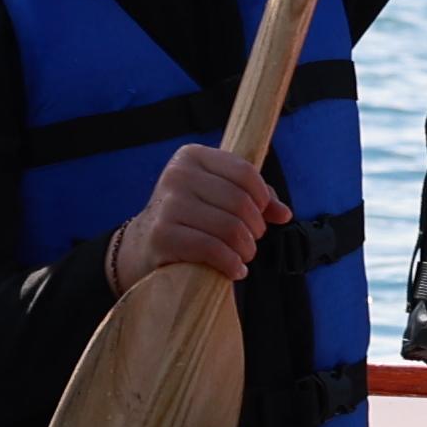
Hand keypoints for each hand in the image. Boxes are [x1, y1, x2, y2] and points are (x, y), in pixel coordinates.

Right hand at [108, 141, 282, 294]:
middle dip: (254, 228)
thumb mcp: (218, 198)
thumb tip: (284, 213)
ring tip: (242, 257)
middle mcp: (177, 175)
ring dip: (245, 249)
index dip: (262, 198)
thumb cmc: (190, 219)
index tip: (261, 216)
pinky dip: (231, 263)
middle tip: (250, 242)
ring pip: (230, 227)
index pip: (245, 172)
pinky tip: (234, 270)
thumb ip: (253, 198)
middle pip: (240, 202)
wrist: (143, 246)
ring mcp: (168, 204)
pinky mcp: (162, 235)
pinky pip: (212, 249)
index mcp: (192, 156)